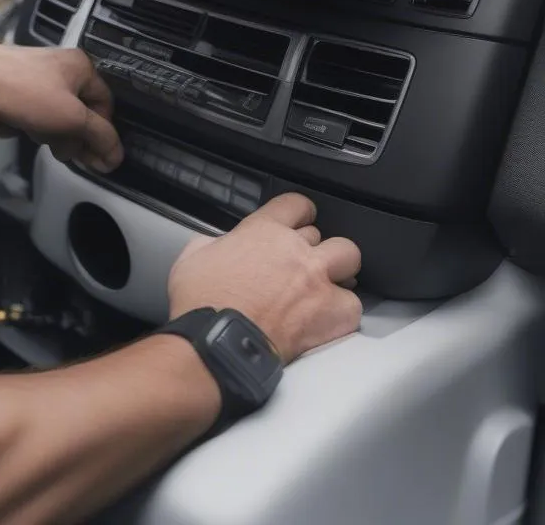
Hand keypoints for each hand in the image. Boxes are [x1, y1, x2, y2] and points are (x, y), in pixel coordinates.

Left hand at [0, 35, 123, 172]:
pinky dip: (20, 131)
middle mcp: (57, 75)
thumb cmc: (19, 92)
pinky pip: (26, 125)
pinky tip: (8, 128)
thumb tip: (115, 157)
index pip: (105, 106)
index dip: (104, 134)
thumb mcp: (72, 117)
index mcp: (79, 68)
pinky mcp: (8, 104)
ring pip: (52, 124)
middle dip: (73, 138)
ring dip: (46, 136)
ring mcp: (30, 90)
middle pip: (79, 118)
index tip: (99, 162)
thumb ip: (100, 138)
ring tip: (34, 134)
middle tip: (65, 151)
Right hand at [168, 194, 361, 361]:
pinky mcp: (330, 314)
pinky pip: (353, 305)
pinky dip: (343, 311)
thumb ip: (214, 243)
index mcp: (262, 231)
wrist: (217, 342)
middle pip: (326, 234)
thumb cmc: (201, 303)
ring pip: (349, 258)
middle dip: (317, 248)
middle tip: (304, 264)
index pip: (296, 204)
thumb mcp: (193, 256)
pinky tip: (329, 317)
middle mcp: (295, 250)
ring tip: (326, 286)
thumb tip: (220, 245)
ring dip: (339, 271)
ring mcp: (316, 281)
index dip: (299, 212)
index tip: (299, 221)